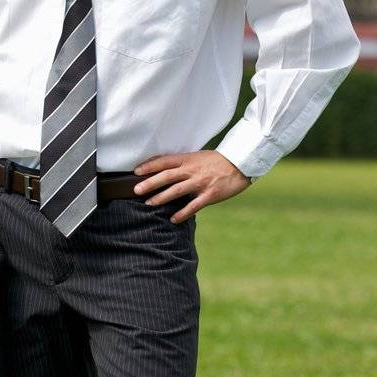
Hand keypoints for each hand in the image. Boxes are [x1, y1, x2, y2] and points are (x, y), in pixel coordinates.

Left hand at [131, 151, 250, 223]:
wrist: (241, 163)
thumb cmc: (217, 161)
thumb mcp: (198, 157)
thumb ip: (183, 163)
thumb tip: (165, 170)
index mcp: (188, 159)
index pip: (165, 161)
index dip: (149, 166)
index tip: (136, 171)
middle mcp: (192, 170)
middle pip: (167, 176)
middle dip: (150, 183)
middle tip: (136, 190)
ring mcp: (201, 183)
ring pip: (177, 190)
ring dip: (161, 197)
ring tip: (149, 203)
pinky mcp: (210, 195)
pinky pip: (193, 206)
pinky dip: (182, 213)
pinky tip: (173, 219)